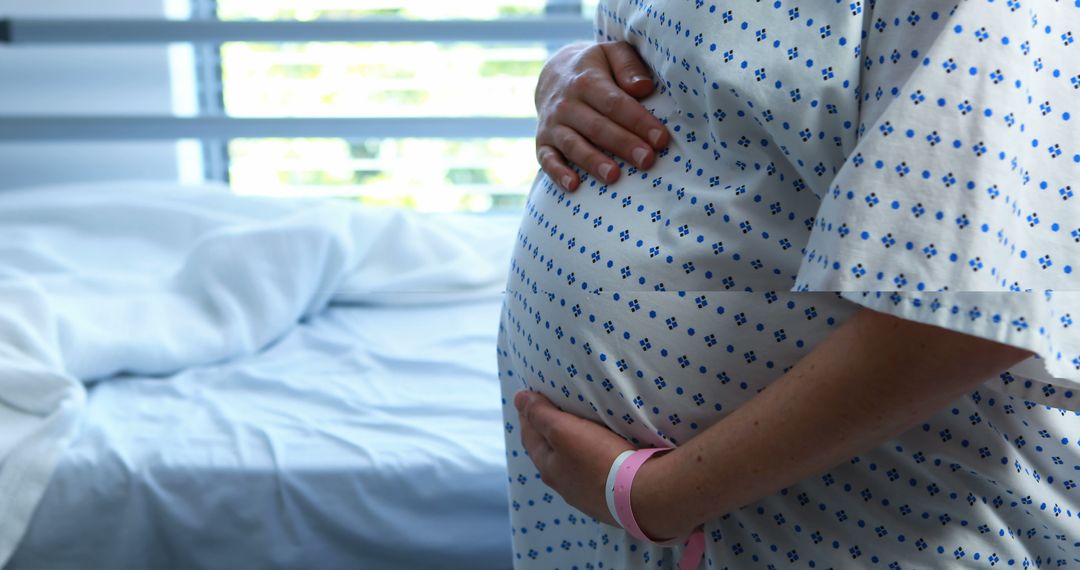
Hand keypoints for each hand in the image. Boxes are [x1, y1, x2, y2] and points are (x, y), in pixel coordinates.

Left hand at [514, 390, 632, 525]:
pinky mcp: (610, 498)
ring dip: (572, 448)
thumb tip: (518, 398)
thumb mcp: (564, 430)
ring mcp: (587, 495)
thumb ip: (541, 414)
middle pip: (550, 453)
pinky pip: (595, 474)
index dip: (527, 416)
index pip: (530, 437)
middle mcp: (564, 485)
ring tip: (578, 431)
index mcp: (548, 468)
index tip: (528, 399)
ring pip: (573, 465)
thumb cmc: (599, 459)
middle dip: (548, 433)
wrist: (642, 496)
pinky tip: (601, 456)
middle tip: (551, 412)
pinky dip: (592, 460)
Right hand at [534, 41, 669, 190]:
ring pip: (573, 145)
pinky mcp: (543, 142)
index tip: (661, 139)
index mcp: (587, 80)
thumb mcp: (612, 54)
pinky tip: (573, 186)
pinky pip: (547, 159)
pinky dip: (557, 173)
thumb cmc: (596, 68)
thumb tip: (643, 87)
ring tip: (614, 177)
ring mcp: (553, 125)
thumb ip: (628, 66)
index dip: (638, 122)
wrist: (553, 74)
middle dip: (623, 144)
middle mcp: (567, 104)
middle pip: (597, 127)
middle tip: (647, 160)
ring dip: (593, 162)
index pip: (615, 103)